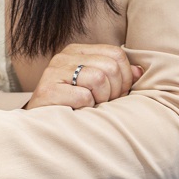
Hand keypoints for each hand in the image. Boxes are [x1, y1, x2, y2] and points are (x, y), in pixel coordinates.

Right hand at [25, 44, 142, 110]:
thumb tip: (139, 71)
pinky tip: (77, 111)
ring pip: (99, 79)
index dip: (124, 77)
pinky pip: (84, 97)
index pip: (116, 53)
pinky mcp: (48, 90)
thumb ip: (116, 76)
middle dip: (114, 91)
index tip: (117, 94)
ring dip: (100, 100)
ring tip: (90, 106)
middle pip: (110, 67)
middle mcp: (64, 57)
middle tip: (104, 103)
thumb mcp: (95, 86)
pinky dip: (86, 109)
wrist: (39, 127)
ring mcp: (54, 72)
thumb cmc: (72, 106)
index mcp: (78, 51)